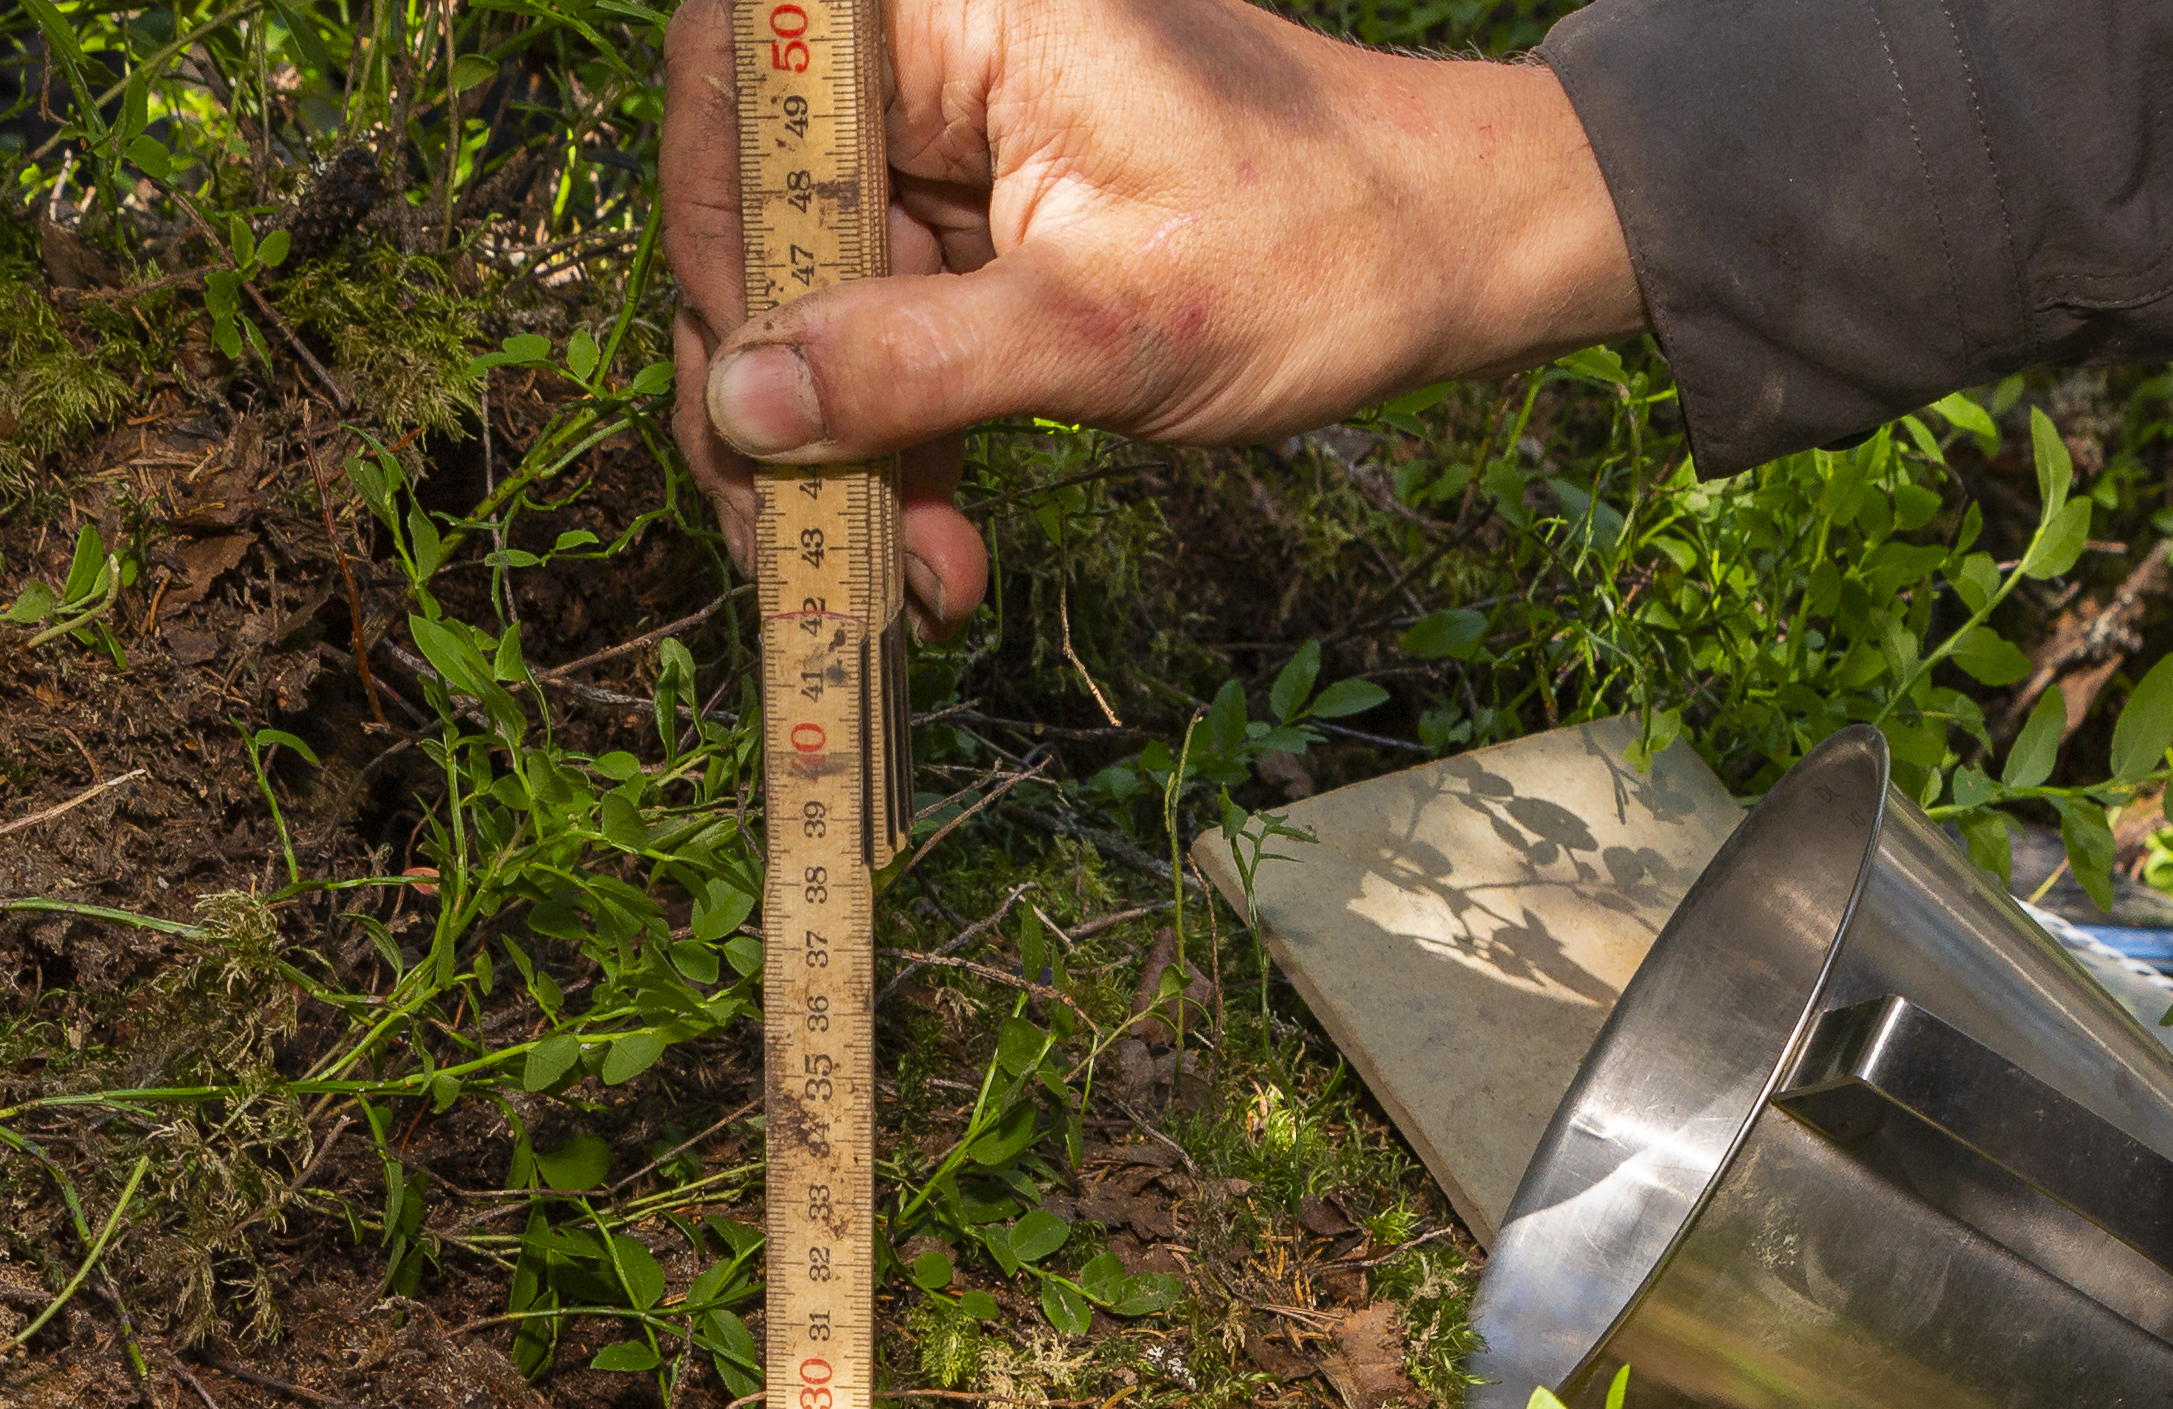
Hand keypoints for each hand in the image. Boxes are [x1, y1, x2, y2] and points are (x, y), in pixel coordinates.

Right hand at [662, 0, 1642, 628]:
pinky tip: (934, 548)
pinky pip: (883, 327)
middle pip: (759, 215)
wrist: (1457, 251)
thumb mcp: (1104, 326)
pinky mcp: (976, 214)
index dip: (715, 259)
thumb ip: (909, 363)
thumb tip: (738, 404)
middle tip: (799, 555)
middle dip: (780, 402)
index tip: (744, 411)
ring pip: (814, 293)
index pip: (741, 102)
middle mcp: (929, 44)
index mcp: (949, 3)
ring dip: (844, 455)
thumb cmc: (1317, 246)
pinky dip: (901, 441)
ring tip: (905, 586)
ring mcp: (949, 134)